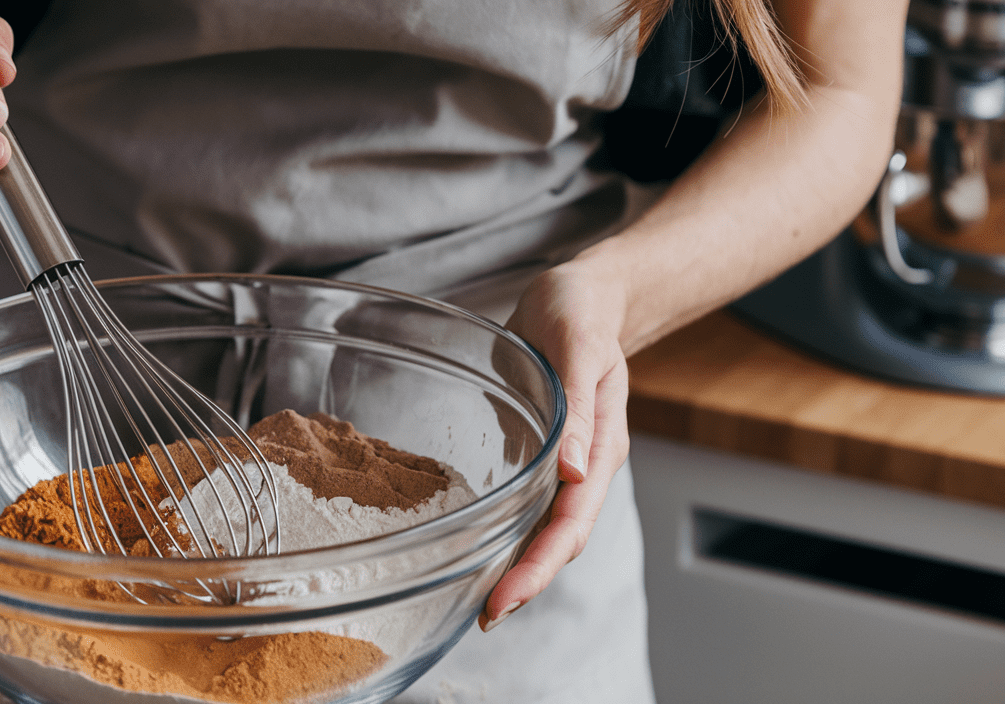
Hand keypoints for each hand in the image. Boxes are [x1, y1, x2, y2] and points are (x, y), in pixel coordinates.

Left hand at [479, 260, 630, 630]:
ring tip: (483, 603)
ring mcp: (565, 464)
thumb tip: (577, 472)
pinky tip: (480, 552)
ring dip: (518, 567)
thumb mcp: (577, 345)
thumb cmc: (580, 312)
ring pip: (545, 530)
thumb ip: (580, 408)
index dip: (540, 565)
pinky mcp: (542, 454)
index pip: (573, 523)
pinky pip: (527, 505)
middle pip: (561, 540)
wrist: (583, 295)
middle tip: (487, 616)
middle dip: (527, 581)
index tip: (506, 597)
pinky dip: (508, 535)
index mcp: (602, 447)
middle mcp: (585, 466)